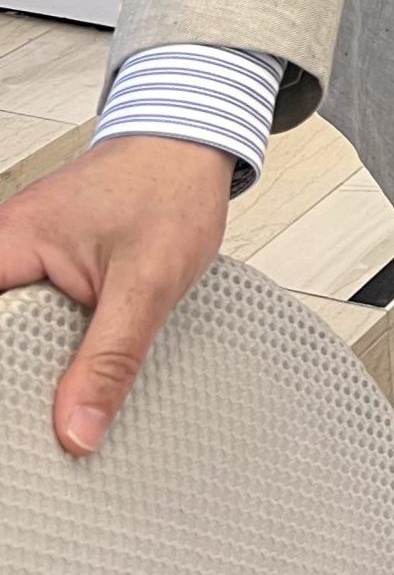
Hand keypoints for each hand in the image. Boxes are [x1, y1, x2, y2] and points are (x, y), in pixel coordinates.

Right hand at [0, 136, 234, 453]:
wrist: (193, 146)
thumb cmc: (170, 187)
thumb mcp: (148, 283)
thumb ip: (111, 358)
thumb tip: (78, 428)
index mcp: (8, 245)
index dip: (4, 369)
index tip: (14, 419)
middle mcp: (6, 247)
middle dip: (15, 374)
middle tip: (37, 423)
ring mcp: (23, 254)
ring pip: (10, 329)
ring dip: (31, 361)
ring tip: (57, 402)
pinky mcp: (45, 263)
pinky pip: (29, 314)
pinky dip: (48, 343)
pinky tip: (69, 371)